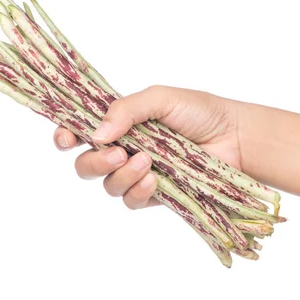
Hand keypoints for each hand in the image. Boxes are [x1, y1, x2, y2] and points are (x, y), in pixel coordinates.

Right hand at [53, 86, 243, 209]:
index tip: (66, 139)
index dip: (65, 137)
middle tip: (117, 153)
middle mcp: (123, 149)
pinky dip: (137, 192)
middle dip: (94, 161)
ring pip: (107, 185)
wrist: (234, 138)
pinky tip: (154, 181)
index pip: (80, 132)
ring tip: (147, 162)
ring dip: (121, 175)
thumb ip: (127, 109)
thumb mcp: (161, 98)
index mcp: (120, 124)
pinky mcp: (154, 194)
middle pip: (86, 164)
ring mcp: (137, 174)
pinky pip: (131, 201)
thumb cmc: (199, 112)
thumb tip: (98, 132)